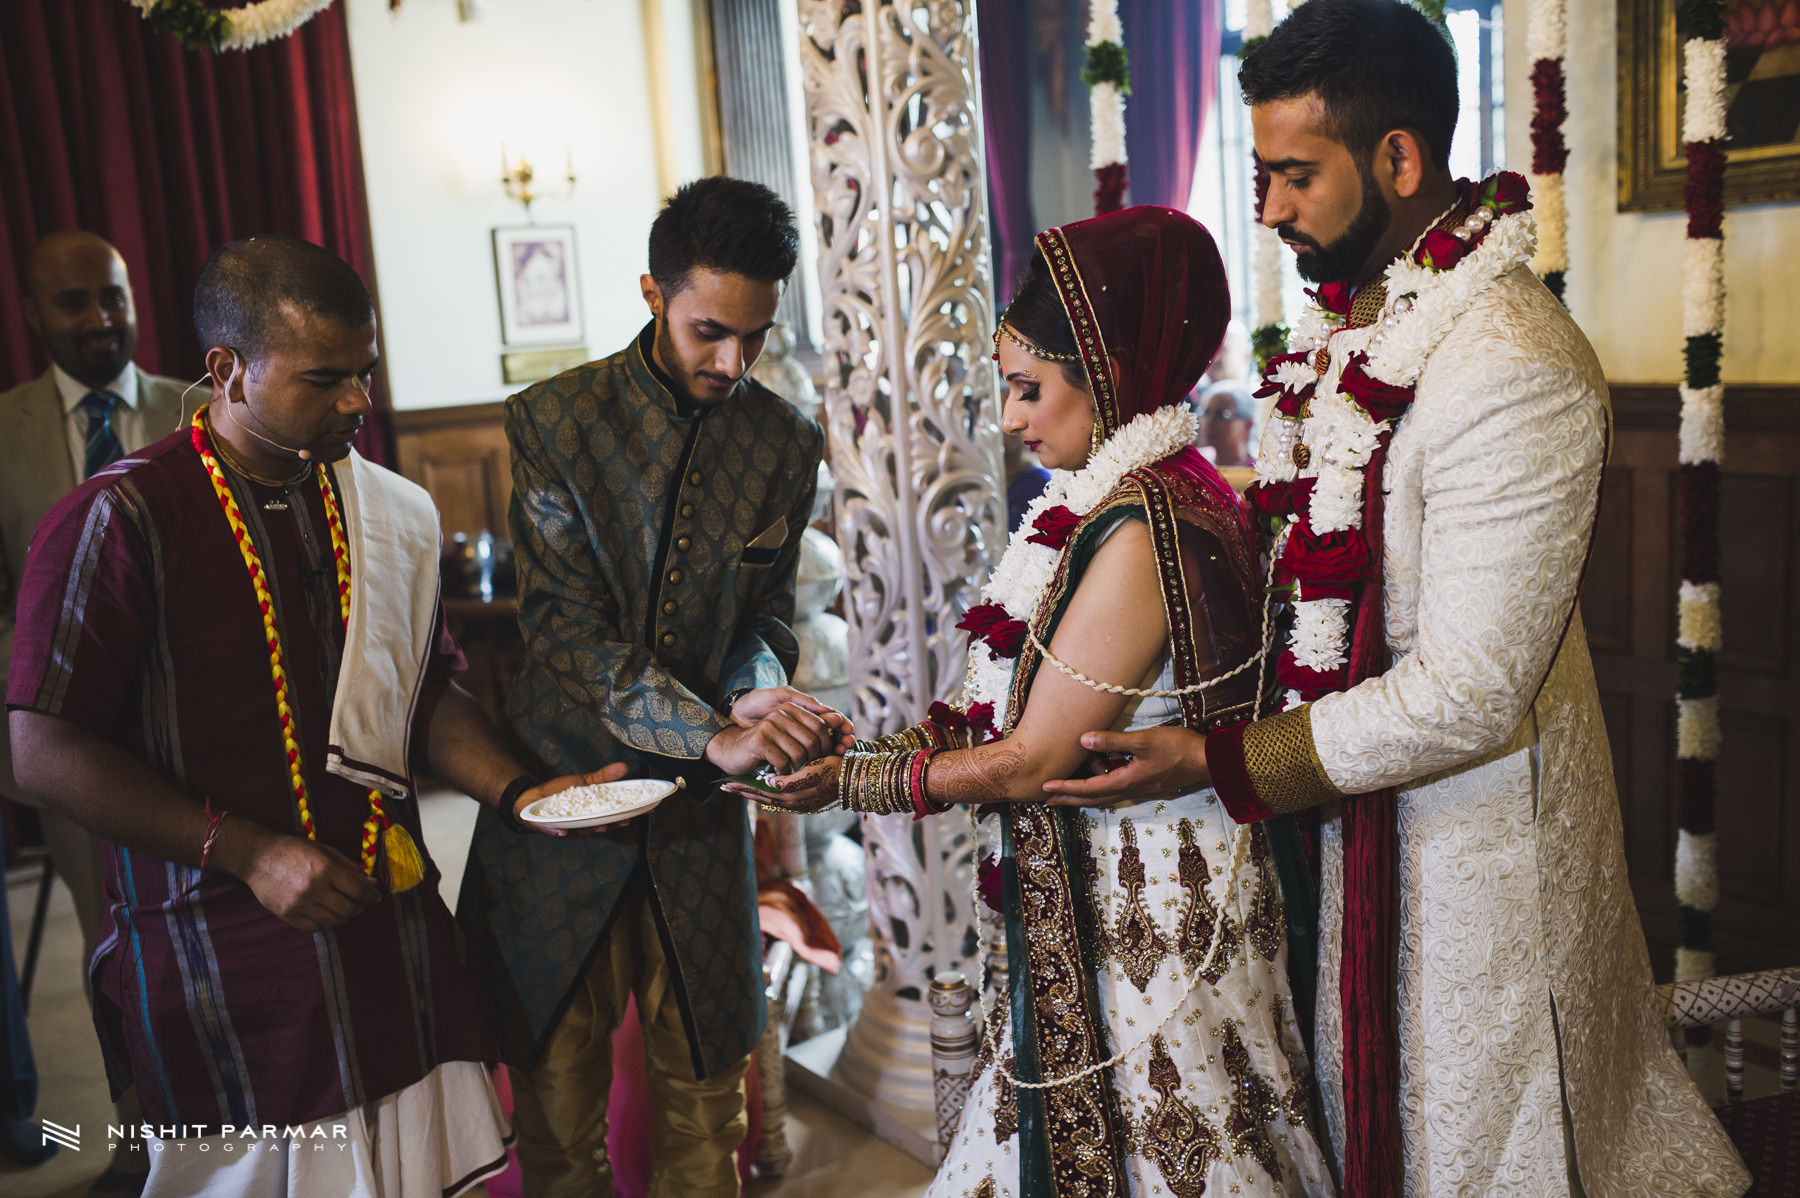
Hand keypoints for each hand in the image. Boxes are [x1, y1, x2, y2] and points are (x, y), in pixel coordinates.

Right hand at [221, 822, 382, 932]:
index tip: (376, 897)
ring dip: (344, 917)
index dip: (371, 896)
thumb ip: (350, 868)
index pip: (358, 890)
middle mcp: (313, 888)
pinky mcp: (286, 914)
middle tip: (362, 904)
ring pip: (333, 921)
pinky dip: (325, 924)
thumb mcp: (325, 851)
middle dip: (360, 908)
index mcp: (325, 869)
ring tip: (345, 909)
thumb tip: (371, 884)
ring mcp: (299, 904)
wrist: (258, 857)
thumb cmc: (294, 850)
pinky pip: (314, 928)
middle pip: (348, 909)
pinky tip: (327, 914)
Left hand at [516, 762, 631, 837]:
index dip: (628, 814)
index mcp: (592, 816)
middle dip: (612, 824)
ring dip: (590, 829)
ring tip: (600, 825)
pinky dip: (558, 832)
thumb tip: (624, 767)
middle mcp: (581, 826)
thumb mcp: (583, 782)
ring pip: (580, 832)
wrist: (531, 798)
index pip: (613, 817)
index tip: (645, 810)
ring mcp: (565, 829)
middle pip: (600, 826)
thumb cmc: (558, 793)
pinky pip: (552, 831)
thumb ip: (603, 778)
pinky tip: (563, 831)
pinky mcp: (546, 828)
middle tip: (623, 819)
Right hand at [709, 690, 850, 773]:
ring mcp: (770, 725)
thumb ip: (812, 730)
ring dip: (797, 769)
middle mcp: (781, 713)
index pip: (821, 725)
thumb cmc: (766, 746)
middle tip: (809, 771)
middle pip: (813, 740)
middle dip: (815, 760)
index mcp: (791, 708)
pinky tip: (777, 773)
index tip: (830, 759)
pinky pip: (784, 761)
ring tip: (791, 772)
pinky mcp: (760, 740)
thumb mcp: (789, 737)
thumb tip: (841, 725)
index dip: (829, 744)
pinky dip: (783, 772)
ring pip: (800, 753)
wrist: (732, 750)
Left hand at [727, 756, 840, 813]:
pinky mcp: (806, 802)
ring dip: (754, 793)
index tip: (725, 784)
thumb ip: (788, 781)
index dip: (742, 787)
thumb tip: (768, 783)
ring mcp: (799, 804)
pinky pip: (780, 799)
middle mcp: (793, 803)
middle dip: (743, 791)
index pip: (760, 793)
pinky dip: (768, 795)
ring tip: (739, 789)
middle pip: (762, 798)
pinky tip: (762, 790)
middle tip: (724, 788)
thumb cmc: (834, 769)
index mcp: (793, 796)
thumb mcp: (811, 771)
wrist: (855, 778)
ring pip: (770, 799)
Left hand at [1039, 727, 1210, 806]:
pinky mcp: (1147, 785)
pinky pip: (1117, 791)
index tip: (1044, 787)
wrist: (1208, 762)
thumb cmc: (1177, 748)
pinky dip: (1101, 790)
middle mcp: (1130, 790)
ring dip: (1084, 795)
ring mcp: (1140, 790)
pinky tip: (1101, 783)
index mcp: (1126, 781)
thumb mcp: (1143, 740)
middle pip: (1093, 798)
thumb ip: (1112, 741)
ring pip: (1105, 796)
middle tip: (1047, 800)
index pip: (1088, 788)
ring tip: (1068, 792)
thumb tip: (1082, 741)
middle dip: (1069, 798)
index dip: (1065, 787)